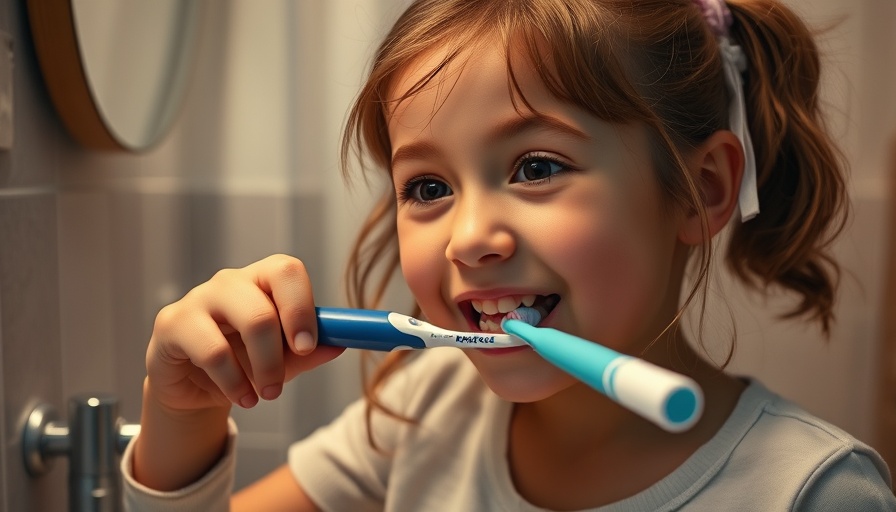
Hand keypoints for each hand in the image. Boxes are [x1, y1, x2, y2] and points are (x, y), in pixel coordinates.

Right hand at [145, 254, 344, 412]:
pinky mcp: (172, 323)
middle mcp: (230, 282)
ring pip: (243, 324)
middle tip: (279, 385)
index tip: (307, 346)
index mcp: (262, 280)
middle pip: (265, 305)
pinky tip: (240, 397)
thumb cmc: (242, 362)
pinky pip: (211, 352)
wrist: (193, 387)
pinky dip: (232, 383)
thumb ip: (309, 351)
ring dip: (261, 369)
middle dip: (278, 353)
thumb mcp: (282, 360)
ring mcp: (198, 299)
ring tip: (264, 395)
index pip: (287, 271)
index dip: (301, 307)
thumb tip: (340, 343)